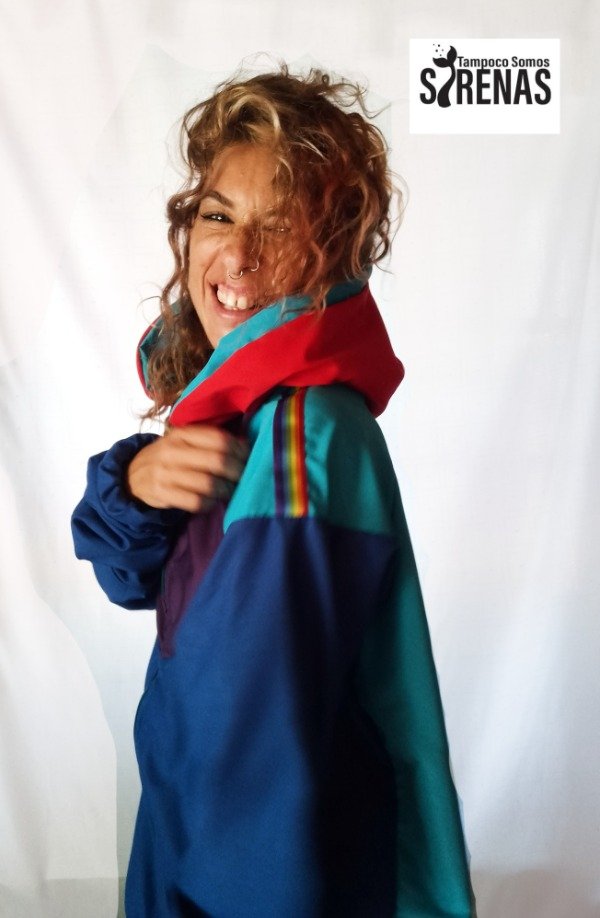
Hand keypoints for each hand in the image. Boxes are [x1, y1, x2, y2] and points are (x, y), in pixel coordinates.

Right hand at [125, 424, 249, 512]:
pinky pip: (195, 502)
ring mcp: (165, 472)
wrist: (132, 476)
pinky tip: (212, 501)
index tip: (248, 459)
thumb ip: (210, 441)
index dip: (239, 451)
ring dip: (225, 490)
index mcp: (182, 434)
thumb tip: (246, 445)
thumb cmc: (169, 457)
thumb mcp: (183, 441)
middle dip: (237, 472)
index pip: (219, 439)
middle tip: (243, 477)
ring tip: (229, 491)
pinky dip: (209, 504)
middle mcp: (172, 450)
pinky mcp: (161, 492)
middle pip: (217, 461)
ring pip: (208, 484)